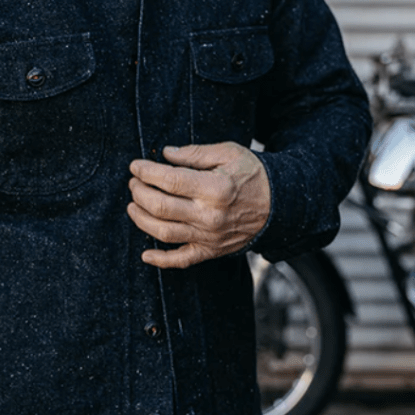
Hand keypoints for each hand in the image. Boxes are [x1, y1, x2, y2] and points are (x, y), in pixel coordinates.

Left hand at [127, 142, 270, 268]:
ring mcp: (209, 237)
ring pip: (163, 233)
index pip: (169, 181)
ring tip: (133, 205)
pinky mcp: (210, 251)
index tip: (135, 165)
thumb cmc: (253, 175)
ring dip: (140, 219)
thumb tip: (165, 154)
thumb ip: (195, 153)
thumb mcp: (229, 153)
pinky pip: (181, 260)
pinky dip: (160, 260)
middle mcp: (210, 215)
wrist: (280, 205)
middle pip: (160, 206)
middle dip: (139, 192)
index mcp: (215, 188)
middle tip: (134, 182)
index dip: (146, 172)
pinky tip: (145, 254)